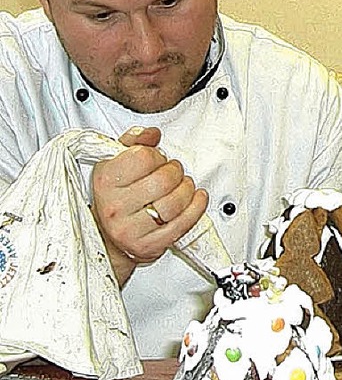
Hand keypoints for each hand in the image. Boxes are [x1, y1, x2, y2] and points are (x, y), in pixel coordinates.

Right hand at [91, 126, 208, 285]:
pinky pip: (183, 224)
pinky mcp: (149, 246)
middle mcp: (115, 206)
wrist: (107, 239)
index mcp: (106, 181)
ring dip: (187, 189)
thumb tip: (152, 133)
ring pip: (175, 202)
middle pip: (163, 180)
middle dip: (176, 171)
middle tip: (173, 172)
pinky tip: (197, 198)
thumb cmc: (115, 198)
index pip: (144, 157)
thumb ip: (134, 143)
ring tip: (184, 185)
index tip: (157, 159)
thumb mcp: (115, 165)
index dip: (157, 155)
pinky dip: (197, 207)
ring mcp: (131, 229)